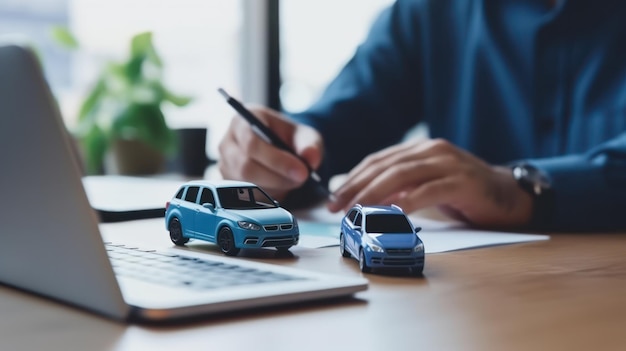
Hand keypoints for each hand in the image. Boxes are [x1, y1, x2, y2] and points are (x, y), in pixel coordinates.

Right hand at [218, 106, 323, 200]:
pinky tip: (280, 187)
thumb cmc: (290, 139)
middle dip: (277, 178)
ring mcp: (225, 164)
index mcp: (243, 120)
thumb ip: (310, 145)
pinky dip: (267, 196)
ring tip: (292, 180)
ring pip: (246, 185)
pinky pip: (245, 197)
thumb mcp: (305, 136)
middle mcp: (228, 142)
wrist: (283, 150)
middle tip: (301, 179)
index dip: (277, 160)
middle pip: (246, 167)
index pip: (252, 143)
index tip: (302, 171)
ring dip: (274, 188)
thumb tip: (310, 158)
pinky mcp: (228, 182)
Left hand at [328, 138, 532, 227]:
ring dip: (374, 194)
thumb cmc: (463, 193)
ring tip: (356, 210)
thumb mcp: (425, 186)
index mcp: (419, 149)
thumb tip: (361, 196)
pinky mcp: (462, 181)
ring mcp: (448, 163)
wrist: (508, 195)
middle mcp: (431, 150)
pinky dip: (408, 201)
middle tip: (336, 205)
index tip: (334, 196)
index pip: (378, 160)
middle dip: (356, 186)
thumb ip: (398, 187)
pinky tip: (392, 212)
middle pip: (385, 166)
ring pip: (402, 175)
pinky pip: (429, 190)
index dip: (353, 177)